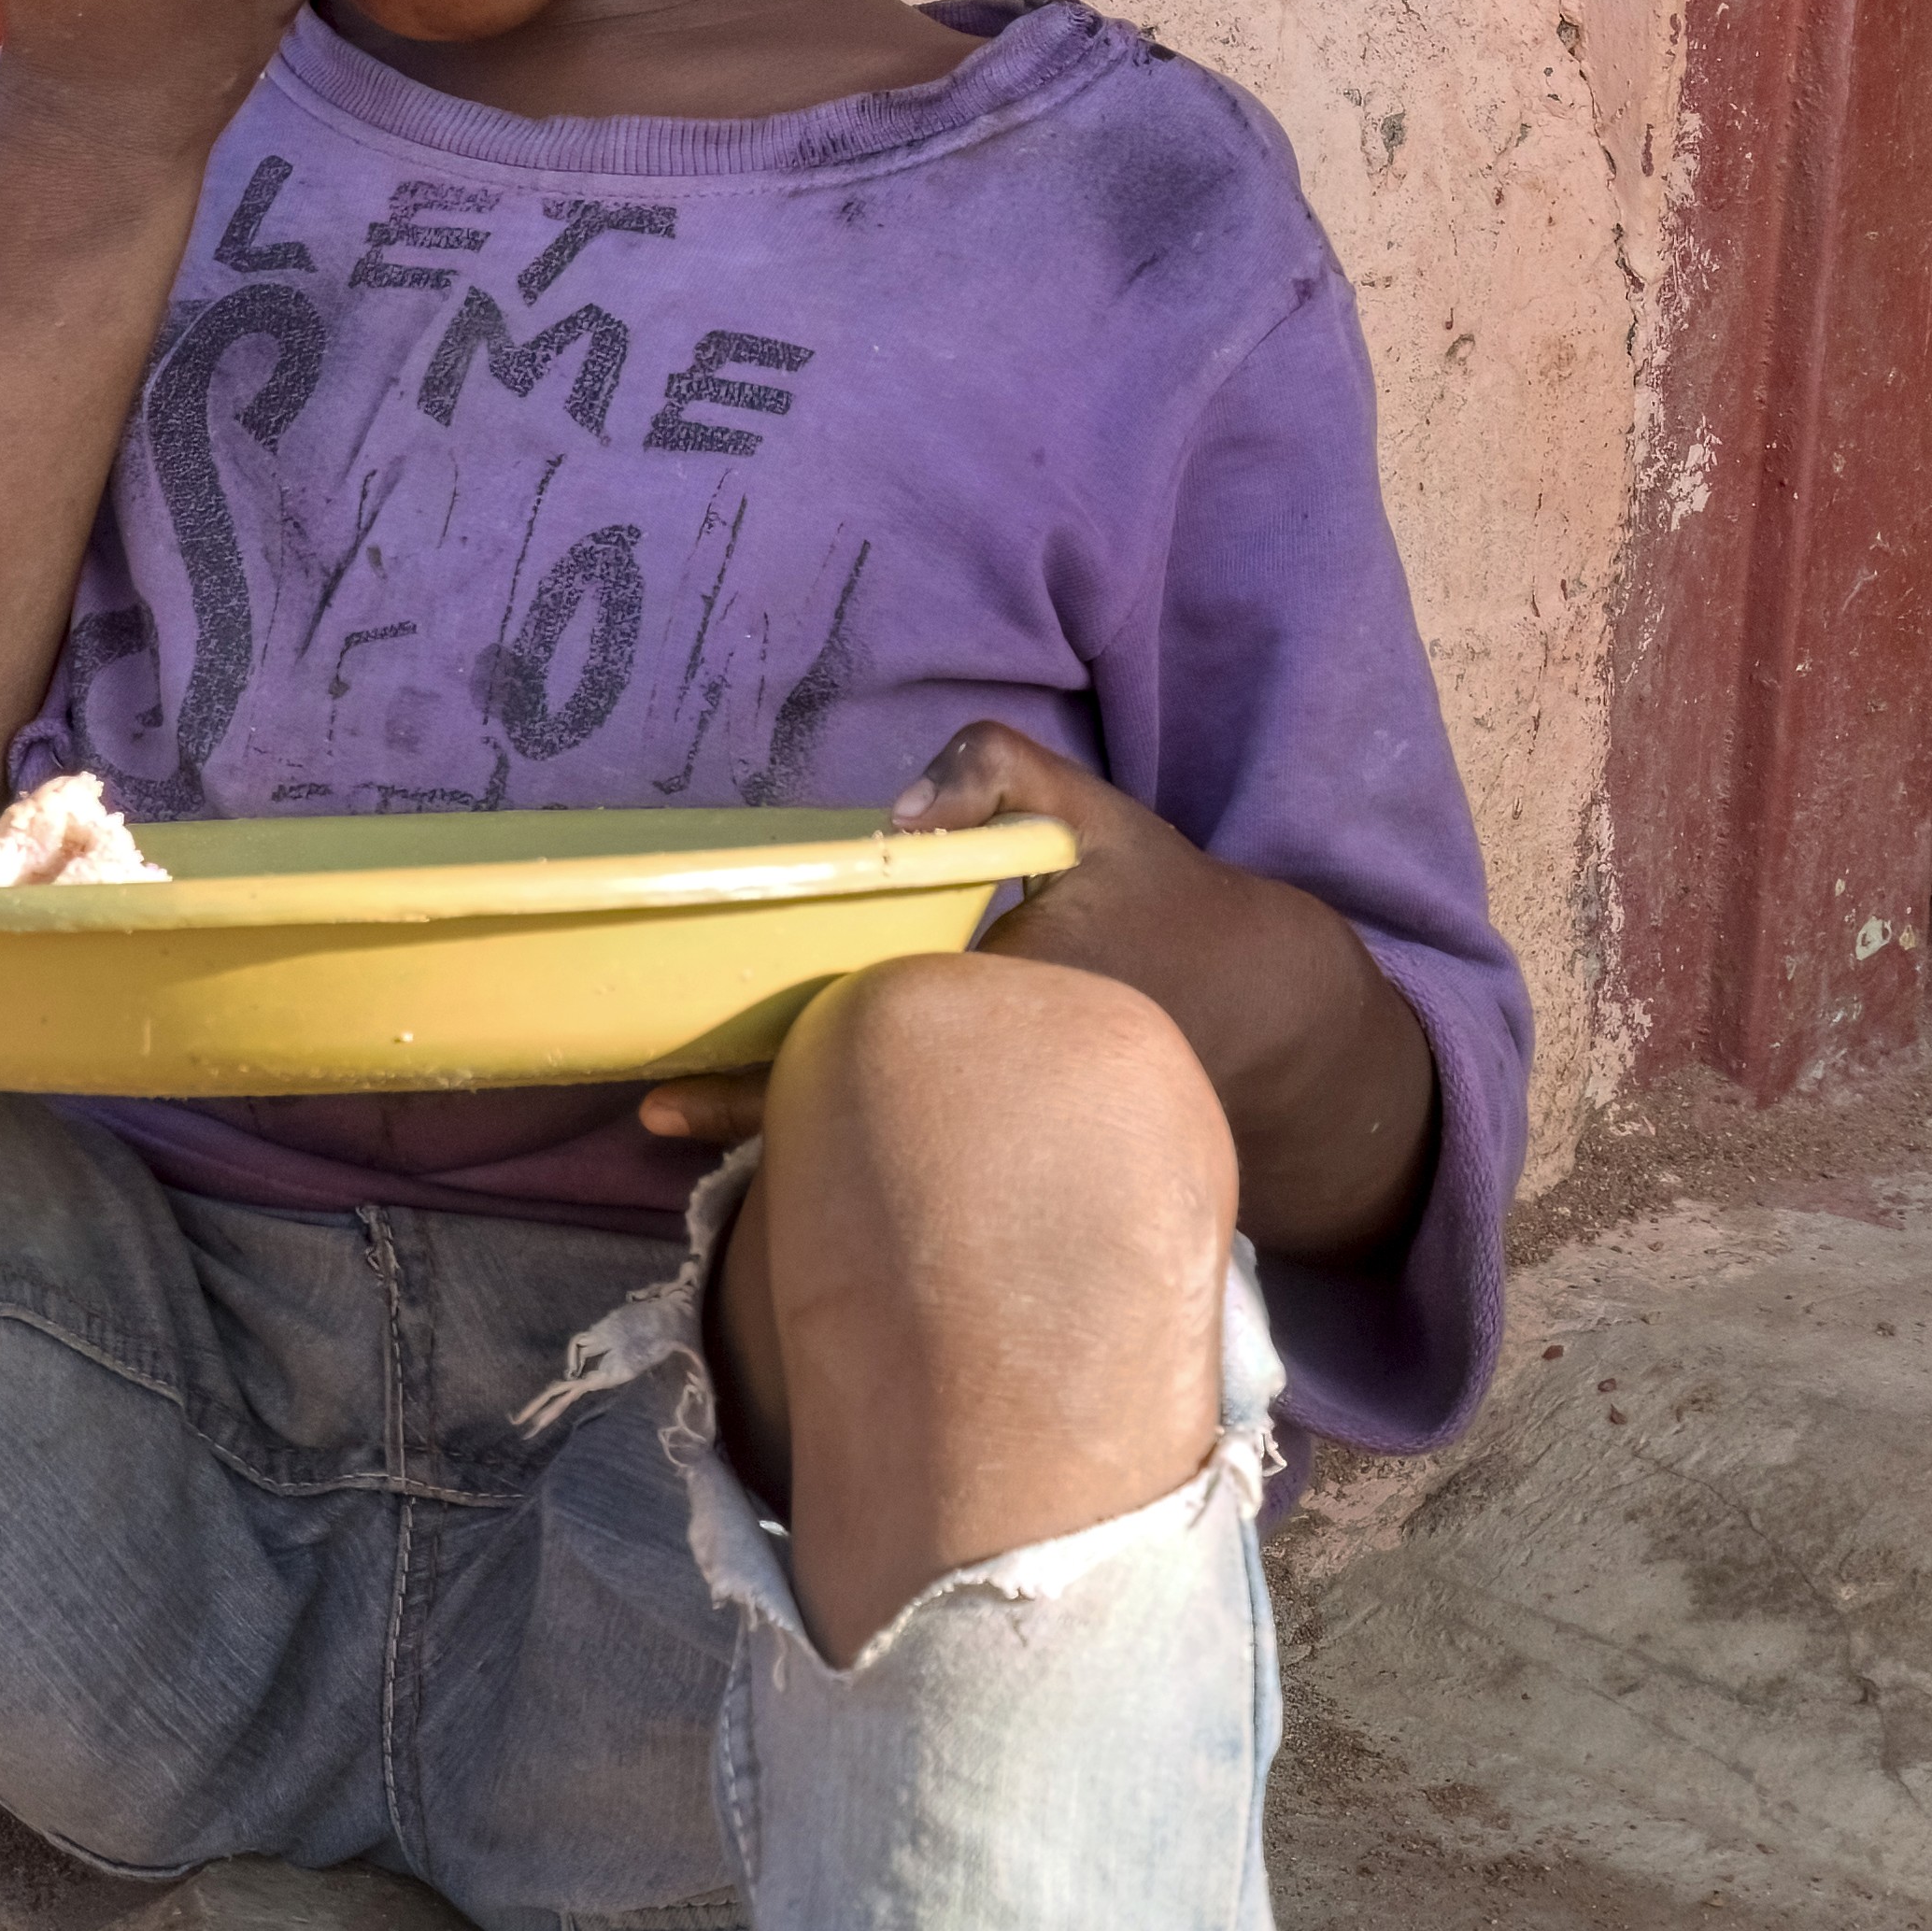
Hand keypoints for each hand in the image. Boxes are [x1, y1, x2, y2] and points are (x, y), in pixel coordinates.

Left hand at [642, 725, 1432, 1254]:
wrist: (1274, 1020)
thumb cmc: (1165, 903)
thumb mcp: (1099, 816)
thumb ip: (999, 768)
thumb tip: (896, 809)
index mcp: (992, 1006)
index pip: (848, 1037)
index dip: (756, 1071)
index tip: (671, 1092)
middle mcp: (990, 1087)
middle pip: (849, 1106)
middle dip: (753, 1112)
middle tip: (656, 1113)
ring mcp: (1004, 1140)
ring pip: (882, 1144)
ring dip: (792, 1142)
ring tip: (684, 1133)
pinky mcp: (1019, 1162)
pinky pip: (924, 1161)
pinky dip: (857, 1155)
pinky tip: (792, 1154)